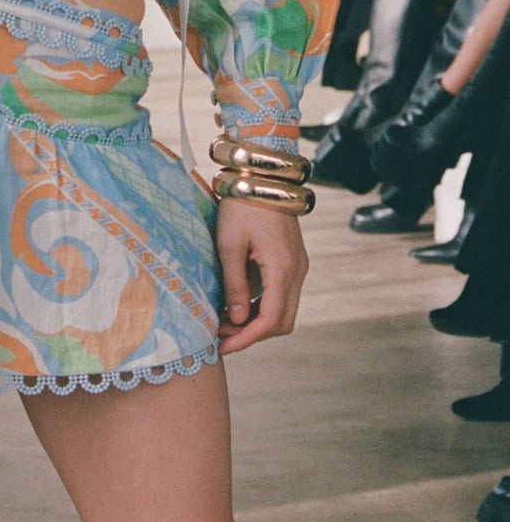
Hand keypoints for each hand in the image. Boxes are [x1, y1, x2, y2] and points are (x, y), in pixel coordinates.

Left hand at [215, 196, 307, 354]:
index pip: (269, 321)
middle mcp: (297, 271)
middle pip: (281, 321)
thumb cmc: (242, 206)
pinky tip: (239, 300)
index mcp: (282, 270)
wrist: (263, 175)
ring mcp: (298, 265)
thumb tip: (236, 320)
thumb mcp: (229, 245)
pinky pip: (283, 292)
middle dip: (253, 333)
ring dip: (258, 319)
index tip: (223, 346)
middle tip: (222, 334)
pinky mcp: (294, 258)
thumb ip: (234, 285)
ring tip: (225, 318)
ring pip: (284, 308)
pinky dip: (263, 303)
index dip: (246, 339)